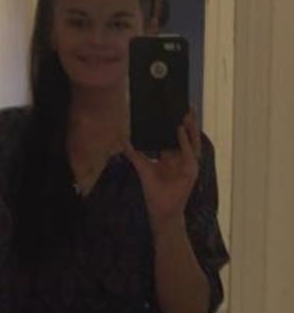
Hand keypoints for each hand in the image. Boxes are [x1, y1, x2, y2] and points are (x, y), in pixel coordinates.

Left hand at [123, 106, 200, 227]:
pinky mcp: (191, 169)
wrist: (161, 210)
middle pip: (186, 134)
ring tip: (187, 111)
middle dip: (186, 119)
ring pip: (191, 140)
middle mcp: (181, 156)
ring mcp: (188, 162)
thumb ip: (134, 152)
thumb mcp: (142, 167)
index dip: (173, 121)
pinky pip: (189, 151)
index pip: (174, 134)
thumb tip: (122, 139)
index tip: (170, 106)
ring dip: (191, 126)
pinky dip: (185, 140)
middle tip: (184, 102)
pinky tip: (180, 129)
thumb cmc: (153, 191)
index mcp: (171, 155)